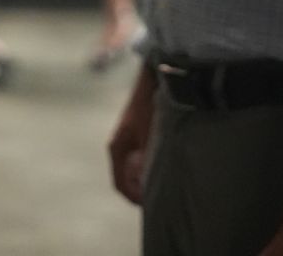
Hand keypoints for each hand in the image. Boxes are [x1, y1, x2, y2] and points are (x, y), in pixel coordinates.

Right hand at [108, 66, 154, 204]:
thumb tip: (148, 183)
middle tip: (159, 199)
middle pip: (127, 178)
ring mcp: (129, 139)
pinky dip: (149, 166)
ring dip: (146, 178)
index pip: (121, 184)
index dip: (134, 198)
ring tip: (164, 184)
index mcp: (117, 147)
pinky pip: (140, 158)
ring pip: (134, 168)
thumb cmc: (150, 105)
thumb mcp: (150, 134)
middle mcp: (120, 145)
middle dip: (141, 190)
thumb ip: (148, 159)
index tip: (150, 206)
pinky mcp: (138, 132)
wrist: (154, 76)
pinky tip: (165, 164)